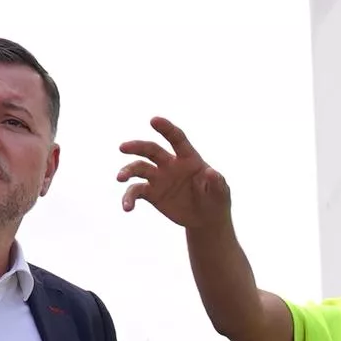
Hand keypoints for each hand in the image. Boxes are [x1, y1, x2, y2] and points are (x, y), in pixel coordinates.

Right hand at [115, 115, 233, 231]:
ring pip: (139, 168)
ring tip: (120, 178)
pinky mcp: (152, 193)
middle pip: (151, 149)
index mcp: (188, 158)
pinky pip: (136, 191)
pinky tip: (127, 207)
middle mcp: (170, 164)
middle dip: (137, 146)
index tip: (154, 120)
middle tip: (123, 147)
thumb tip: (211, 172)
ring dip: (127, 171)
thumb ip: (217, 182)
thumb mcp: (221, 192)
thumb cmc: (216, 200)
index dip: (166, 129)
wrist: (206, 219)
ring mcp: (159, 178)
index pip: (176, 139)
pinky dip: (129, 198)